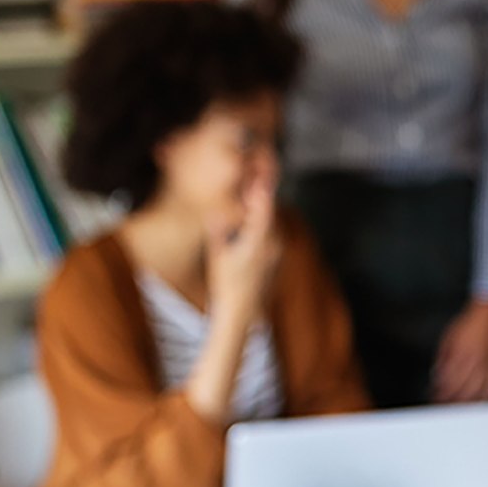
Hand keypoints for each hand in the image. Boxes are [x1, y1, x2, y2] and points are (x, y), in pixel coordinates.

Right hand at [205, 175, 279, 329]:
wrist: (241, 313)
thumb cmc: (225, 286)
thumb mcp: (217, 258)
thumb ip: (217, 233)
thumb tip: (213, 213)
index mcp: (258, 243)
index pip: (263, 210)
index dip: (261, 190)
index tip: (257, 173)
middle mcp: (271, 246)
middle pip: (268, 213)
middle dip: (259, 195)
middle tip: (252, 173)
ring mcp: (275, 252)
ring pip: (269, 223)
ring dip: (259, 209)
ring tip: (250, 191)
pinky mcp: (273, 257)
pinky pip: (269, 233)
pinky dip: (261, 222)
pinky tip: (250, 217)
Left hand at [433, 299, 487, 402]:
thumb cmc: (468, 325)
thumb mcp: (449, 338)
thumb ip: (443, 359)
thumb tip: (436, 375)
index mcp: (461, 356)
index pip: (450, 382)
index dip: (442, 395)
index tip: (437, 401)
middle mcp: (477, 363)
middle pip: (466, 391)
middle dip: (456, 404)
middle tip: (450, 411)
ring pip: (483, 392)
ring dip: (474, 404)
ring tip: (467, 411)